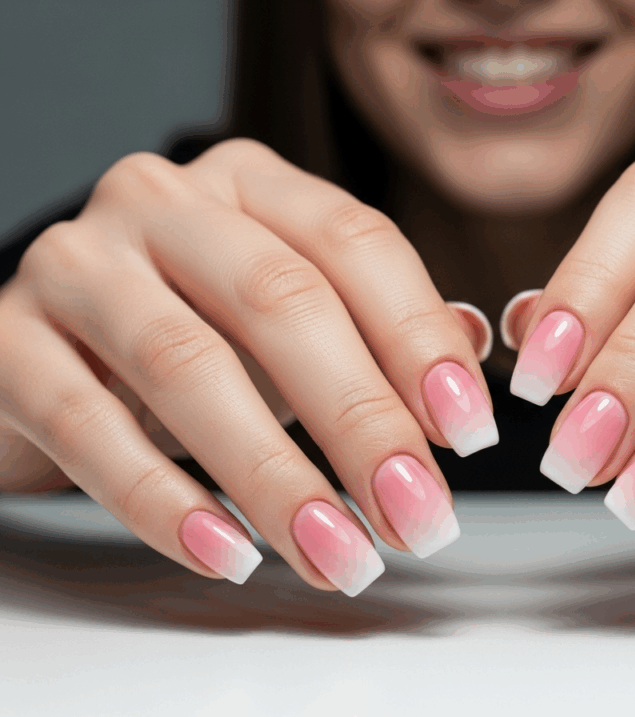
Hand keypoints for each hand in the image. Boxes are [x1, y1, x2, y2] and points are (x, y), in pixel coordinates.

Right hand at [0, 139, 497, 591]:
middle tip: (417, 515)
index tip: (469, 432)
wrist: (43, 355)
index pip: (356, 242)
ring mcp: (76, 263)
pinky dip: (163, 500)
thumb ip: (380, 329)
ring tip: (339, 553)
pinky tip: (227, 553)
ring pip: (188, 366)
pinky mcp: (6, 339)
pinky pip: (87, 423)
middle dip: (362, 420)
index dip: (420, 337)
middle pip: (283, 301)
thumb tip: (473, 353)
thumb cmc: (188, 333)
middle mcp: (162, 201)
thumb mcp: (291, 322)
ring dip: (276, 476)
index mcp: (251, 184)